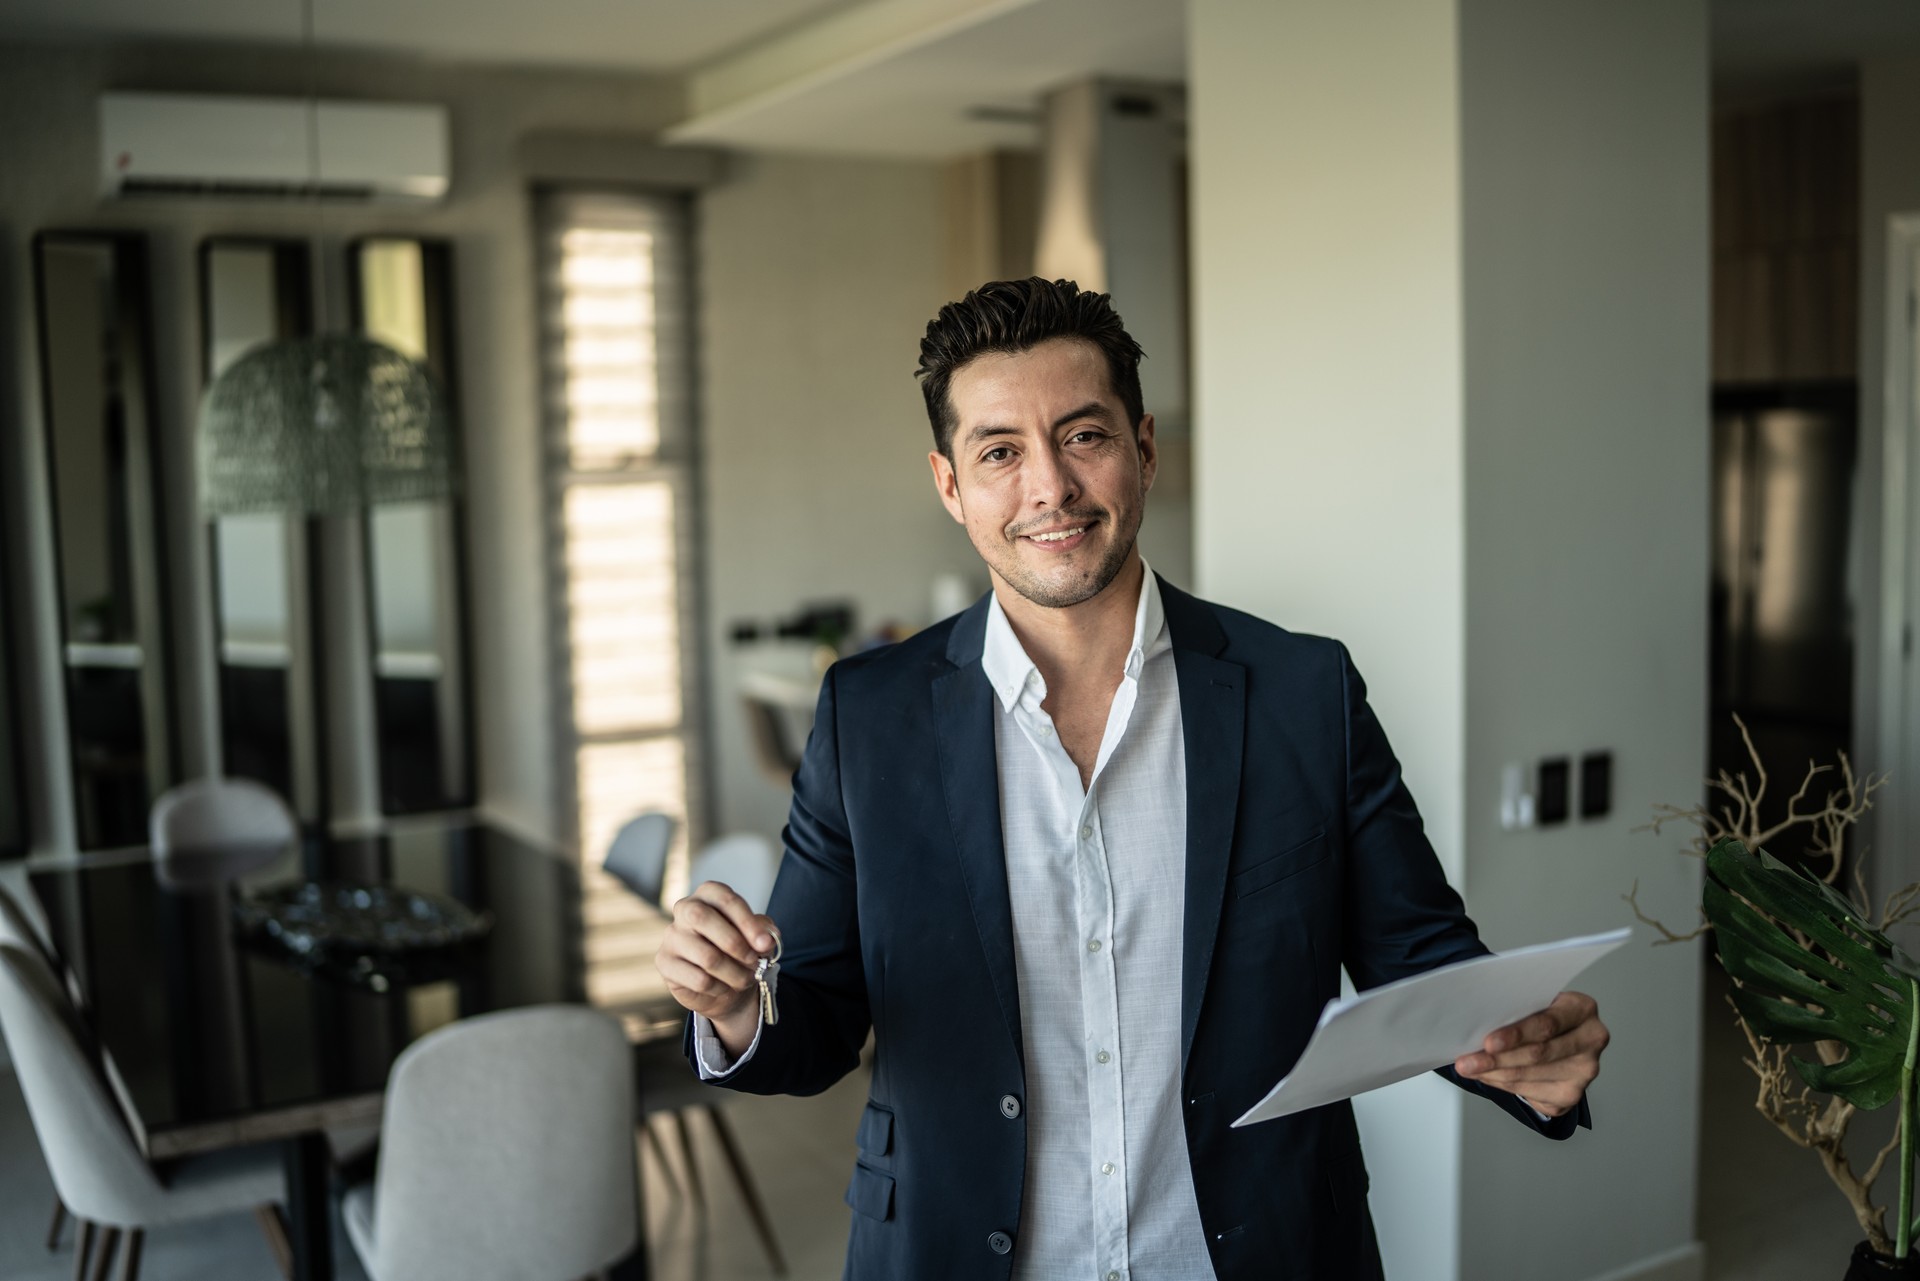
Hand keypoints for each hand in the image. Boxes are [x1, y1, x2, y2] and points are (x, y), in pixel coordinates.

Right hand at [655, 881, 778, 1053]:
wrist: (724, 987)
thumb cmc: (740, 953)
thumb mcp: (757, 938)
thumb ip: (764, 932)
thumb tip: (767, 939)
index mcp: (708, 895)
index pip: (723, 898)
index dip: (746, 920)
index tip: (765, 943)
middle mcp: (684, 909)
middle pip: (702, 918)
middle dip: (735, 944)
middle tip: (754, 961)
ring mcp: (671, 936)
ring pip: (706, 956)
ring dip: (734, 973)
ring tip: (746, 979)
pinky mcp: (664, 962)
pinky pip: (699, 979)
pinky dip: (720, 987)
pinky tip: (724, 987)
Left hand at [1453, 990, 1607, 1117]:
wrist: (1560, 1041)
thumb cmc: (1542, 1017)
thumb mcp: (1536, 1004)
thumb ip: (1518, 1010)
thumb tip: (1477, 1024)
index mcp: (1582, 1009)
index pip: (1548, 1023)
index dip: (1516, 1034)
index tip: (1488, 1042)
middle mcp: (1591, 1040)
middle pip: (1539, 1054)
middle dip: (1498, 1059)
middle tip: (1467, 1061)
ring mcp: (1585, 1071)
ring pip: (1531, 1076)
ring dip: (1494, 1074)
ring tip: (1469, 1069)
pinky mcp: (1572, 1094)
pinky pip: (1530, 1093)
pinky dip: (1503, 1084)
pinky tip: (1487, 1077)